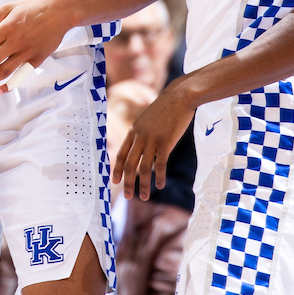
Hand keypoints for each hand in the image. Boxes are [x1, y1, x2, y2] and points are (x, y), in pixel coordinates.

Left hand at [0, 0, 72, 91]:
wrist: (59, 12)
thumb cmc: (32, 8)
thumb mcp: (9, 8)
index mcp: (7, 28)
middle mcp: (16, 42)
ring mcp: (27, 52)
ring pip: (5, 71)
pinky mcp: (37, 59)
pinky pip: (21, 74)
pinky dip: (10, 84)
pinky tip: (0, 90)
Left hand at [112, 78, 195, 199]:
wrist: (178, 97)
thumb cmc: (165, 108)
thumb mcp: (148, 119)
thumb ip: (143, 132)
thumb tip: (142, 145)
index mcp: (133, 131)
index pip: (121, 154)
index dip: (117, 169)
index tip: (115, 181)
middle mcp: (139, 137)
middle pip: (129, 164)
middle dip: (127, 182)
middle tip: (127, 196)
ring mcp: (152, 140)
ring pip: (143, 168)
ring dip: (143, 184)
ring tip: (144, 197)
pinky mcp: (165, 142)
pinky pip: (160, 164)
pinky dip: (159, 177)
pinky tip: (160, 185)